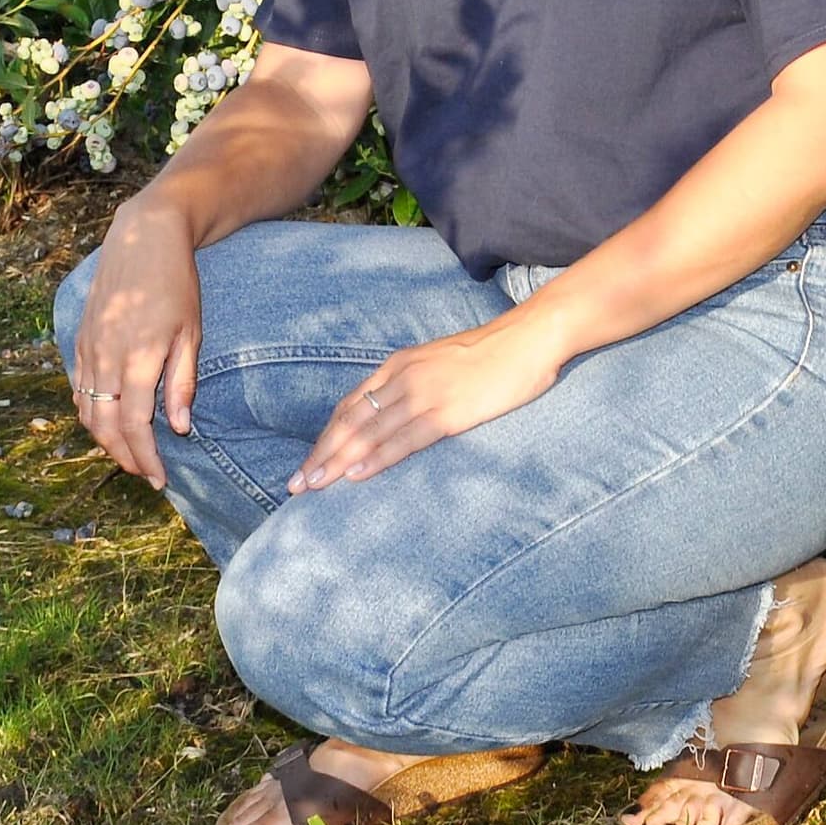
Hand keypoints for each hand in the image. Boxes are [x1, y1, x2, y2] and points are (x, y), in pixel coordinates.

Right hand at [71, 202, 202, 487]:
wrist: (143, 237)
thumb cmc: (177, 283)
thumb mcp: (191, 332)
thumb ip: (182, 382)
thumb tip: (179, 428)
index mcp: (137, 358)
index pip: (134, 426)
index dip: (145, 458)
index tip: (159, 480)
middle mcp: (106, 358)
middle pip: (105, 426)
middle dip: (124, 456)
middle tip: (145, 474)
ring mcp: (88, 348)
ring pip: (87, 410)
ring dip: (104, 439)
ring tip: (128, 454)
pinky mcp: (80, 338)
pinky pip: (78, 387)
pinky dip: (89, 412)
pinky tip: (105, 422)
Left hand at [290, 311, 564, 491]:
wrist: (529, 338)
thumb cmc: (491, 354)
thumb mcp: (441, 363)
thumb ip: (415, 384)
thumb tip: (397, 415)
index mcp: (399, 365)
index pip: (350, 406)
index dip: (326, 437)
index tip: (308, 463)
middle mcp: (403, 377)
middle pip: (350, 421)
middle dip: (321, 454)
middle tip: (296, 485)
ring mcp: (424, 394)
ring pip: (369, 432)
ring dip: (337, 462)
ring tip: (314, 486)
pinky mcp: (447, 411)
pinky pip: (403, 439)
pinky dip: (376, 458)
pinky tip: (356, 475)